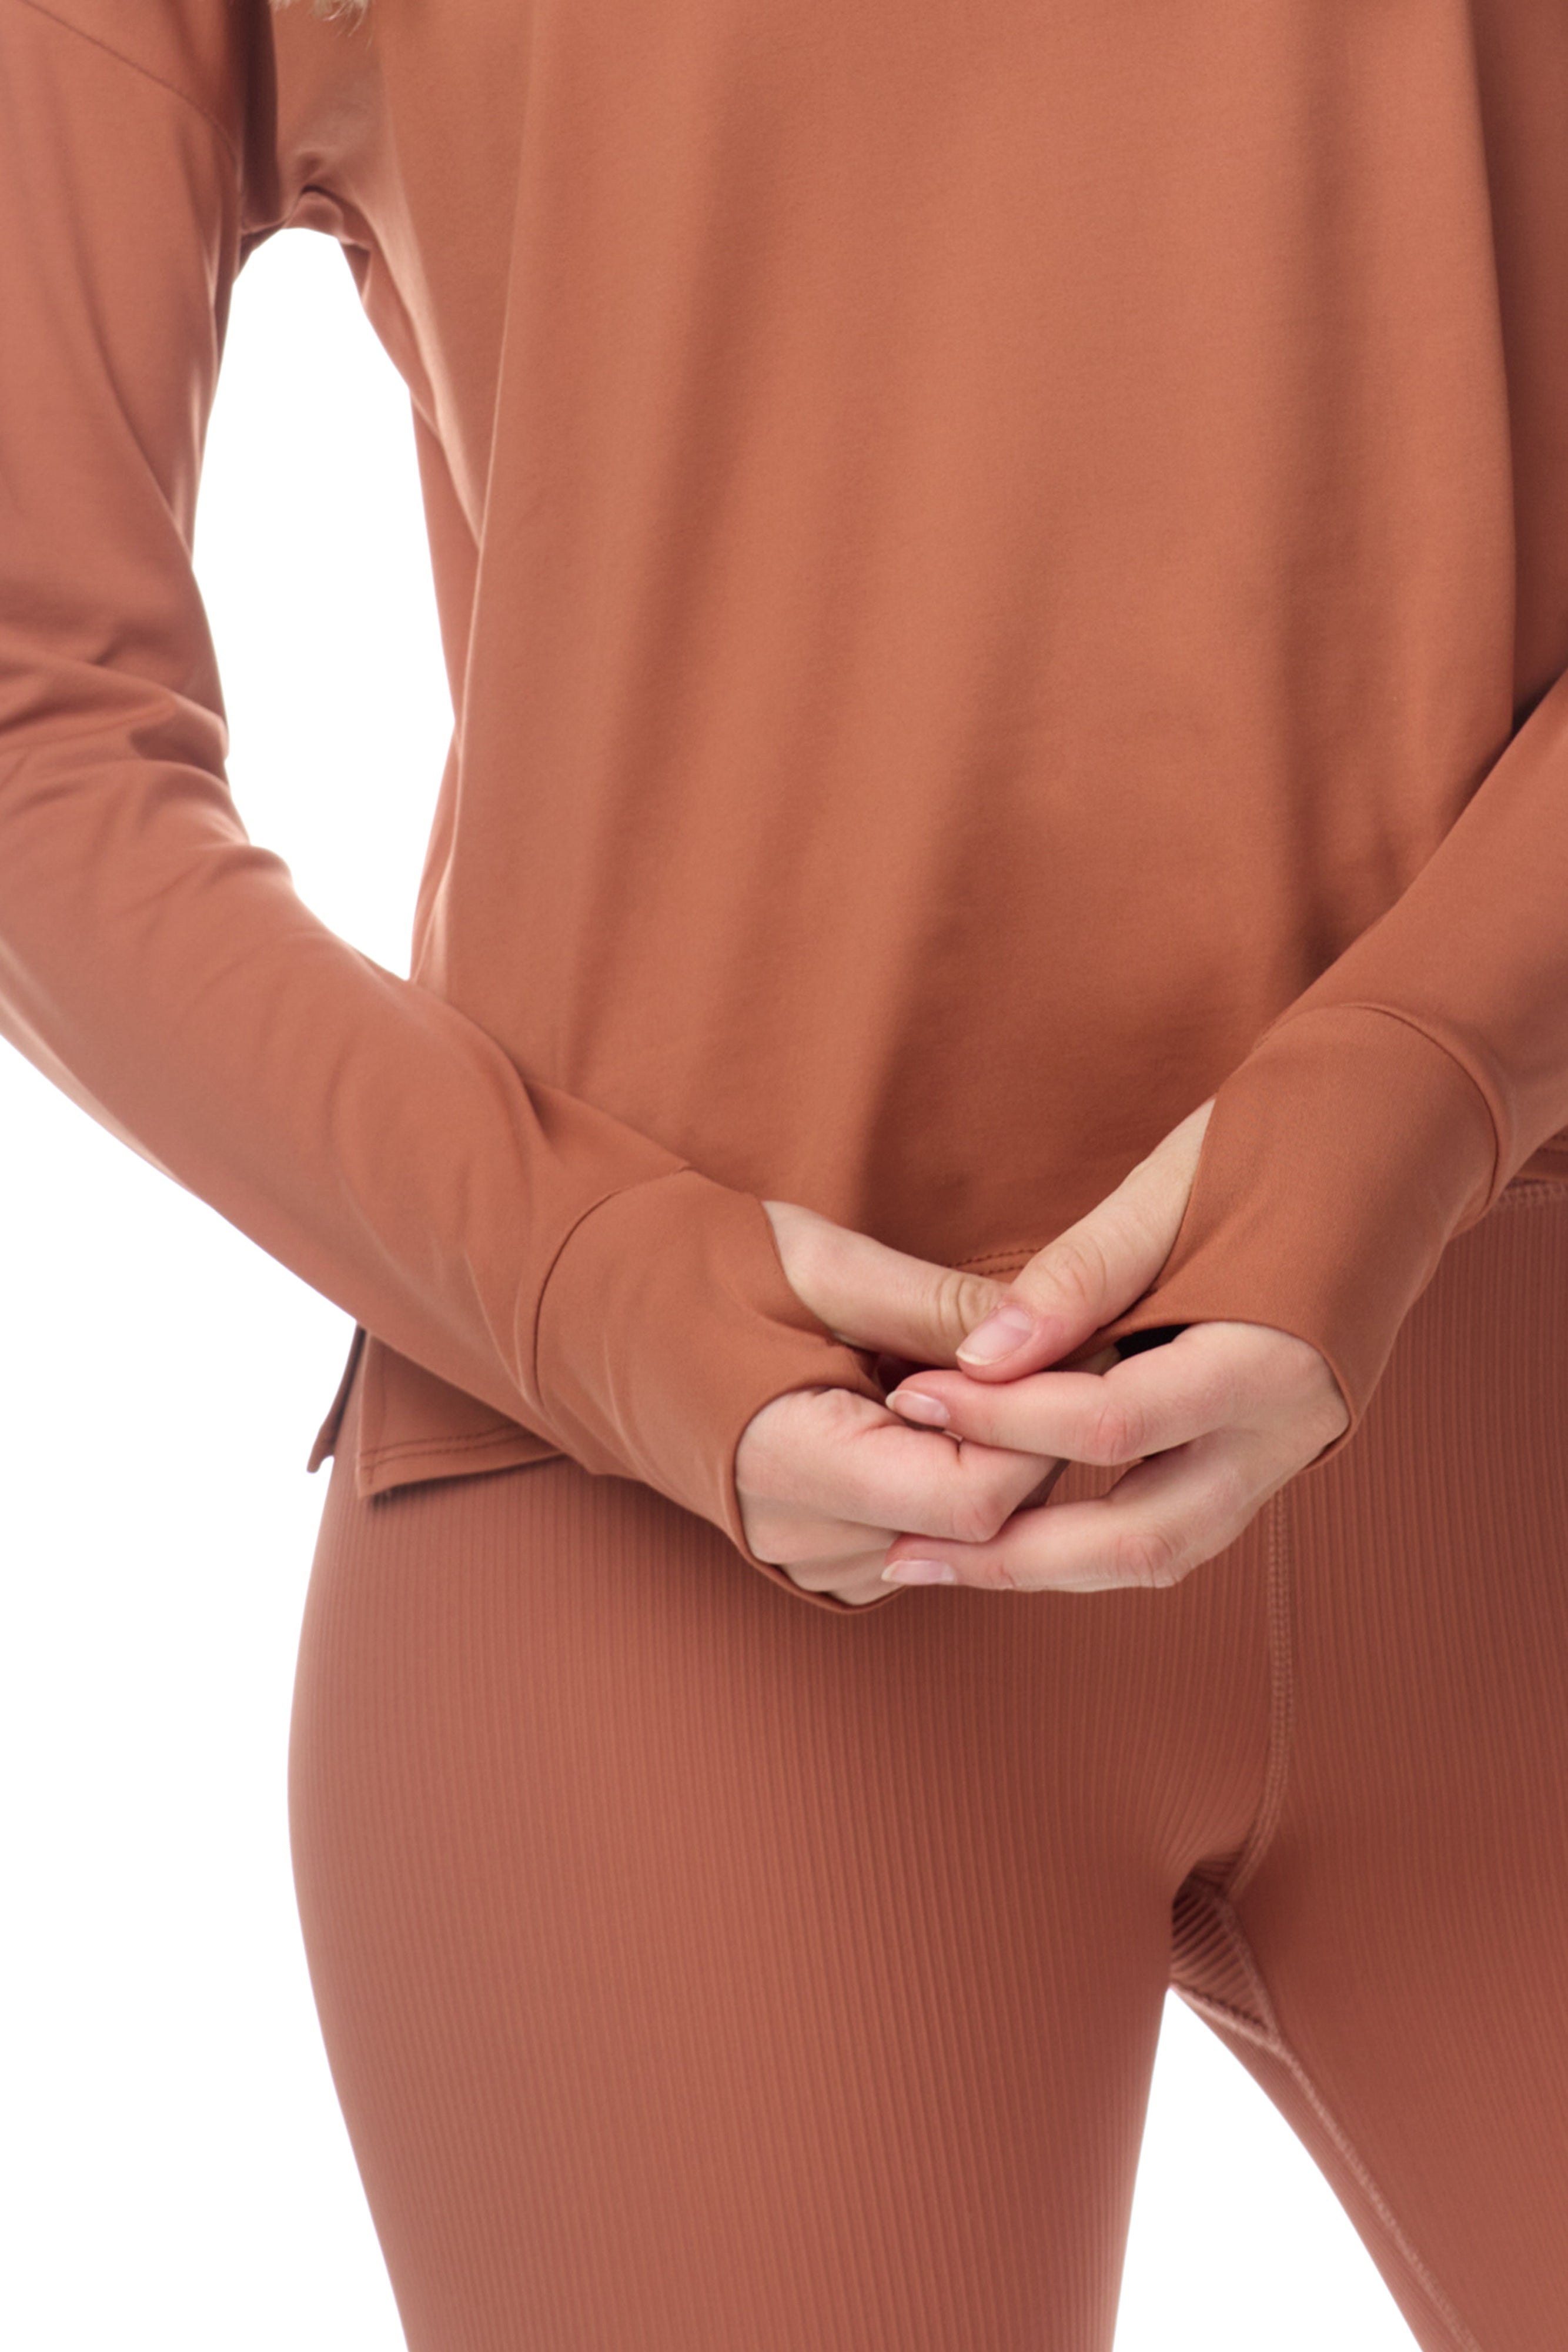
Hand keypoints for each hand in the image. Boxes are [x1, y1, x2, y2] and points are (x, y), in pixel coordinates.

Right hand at [735, 1202, 1068, 1605]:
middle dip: (1027, 1437)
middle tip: (1036, 1342)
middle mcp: (800, 1538)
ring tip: (961, 1370)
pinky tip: (925, 1411)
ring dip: (988, 1457)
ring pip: (960, 1538)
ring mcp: (807, 1558)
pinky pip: (923, 1537)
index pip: (975, 1500)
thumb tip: (1056, 1330)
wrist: (592, 1312)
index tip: (1056, 1346)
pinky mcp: (818, 1557)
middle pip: (981, 1526)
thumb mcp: (818, 1264)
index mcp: (791, 1465)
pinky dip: (947, 1478)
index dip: (1035, 1427)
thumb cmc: (696, 1268)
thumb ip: (935, 1307)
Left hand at [878, 1100, 1350, 1591]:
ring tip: (937, 1560)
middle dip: (1017, 1557)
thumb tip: (981, 1356)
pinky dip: (1084, 1540)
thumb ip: (1082, 1276)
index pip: (1118, 1421)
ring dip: (1045, 1569)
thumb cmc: (1280, 1144)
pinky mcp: (1258, 1459)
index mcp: (1275, 1357)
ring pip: (1157, 1554)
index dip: (1005, 1418)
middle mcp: (1286, 1433)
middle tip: (907, 1551)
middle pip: (1142, 1539)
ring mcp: (1279, 1457)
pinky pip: (1168, 1526)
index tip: (915, 1397)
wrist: (1390, 1146)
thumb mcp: (1175, 1186)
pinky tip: (1006, 1531)